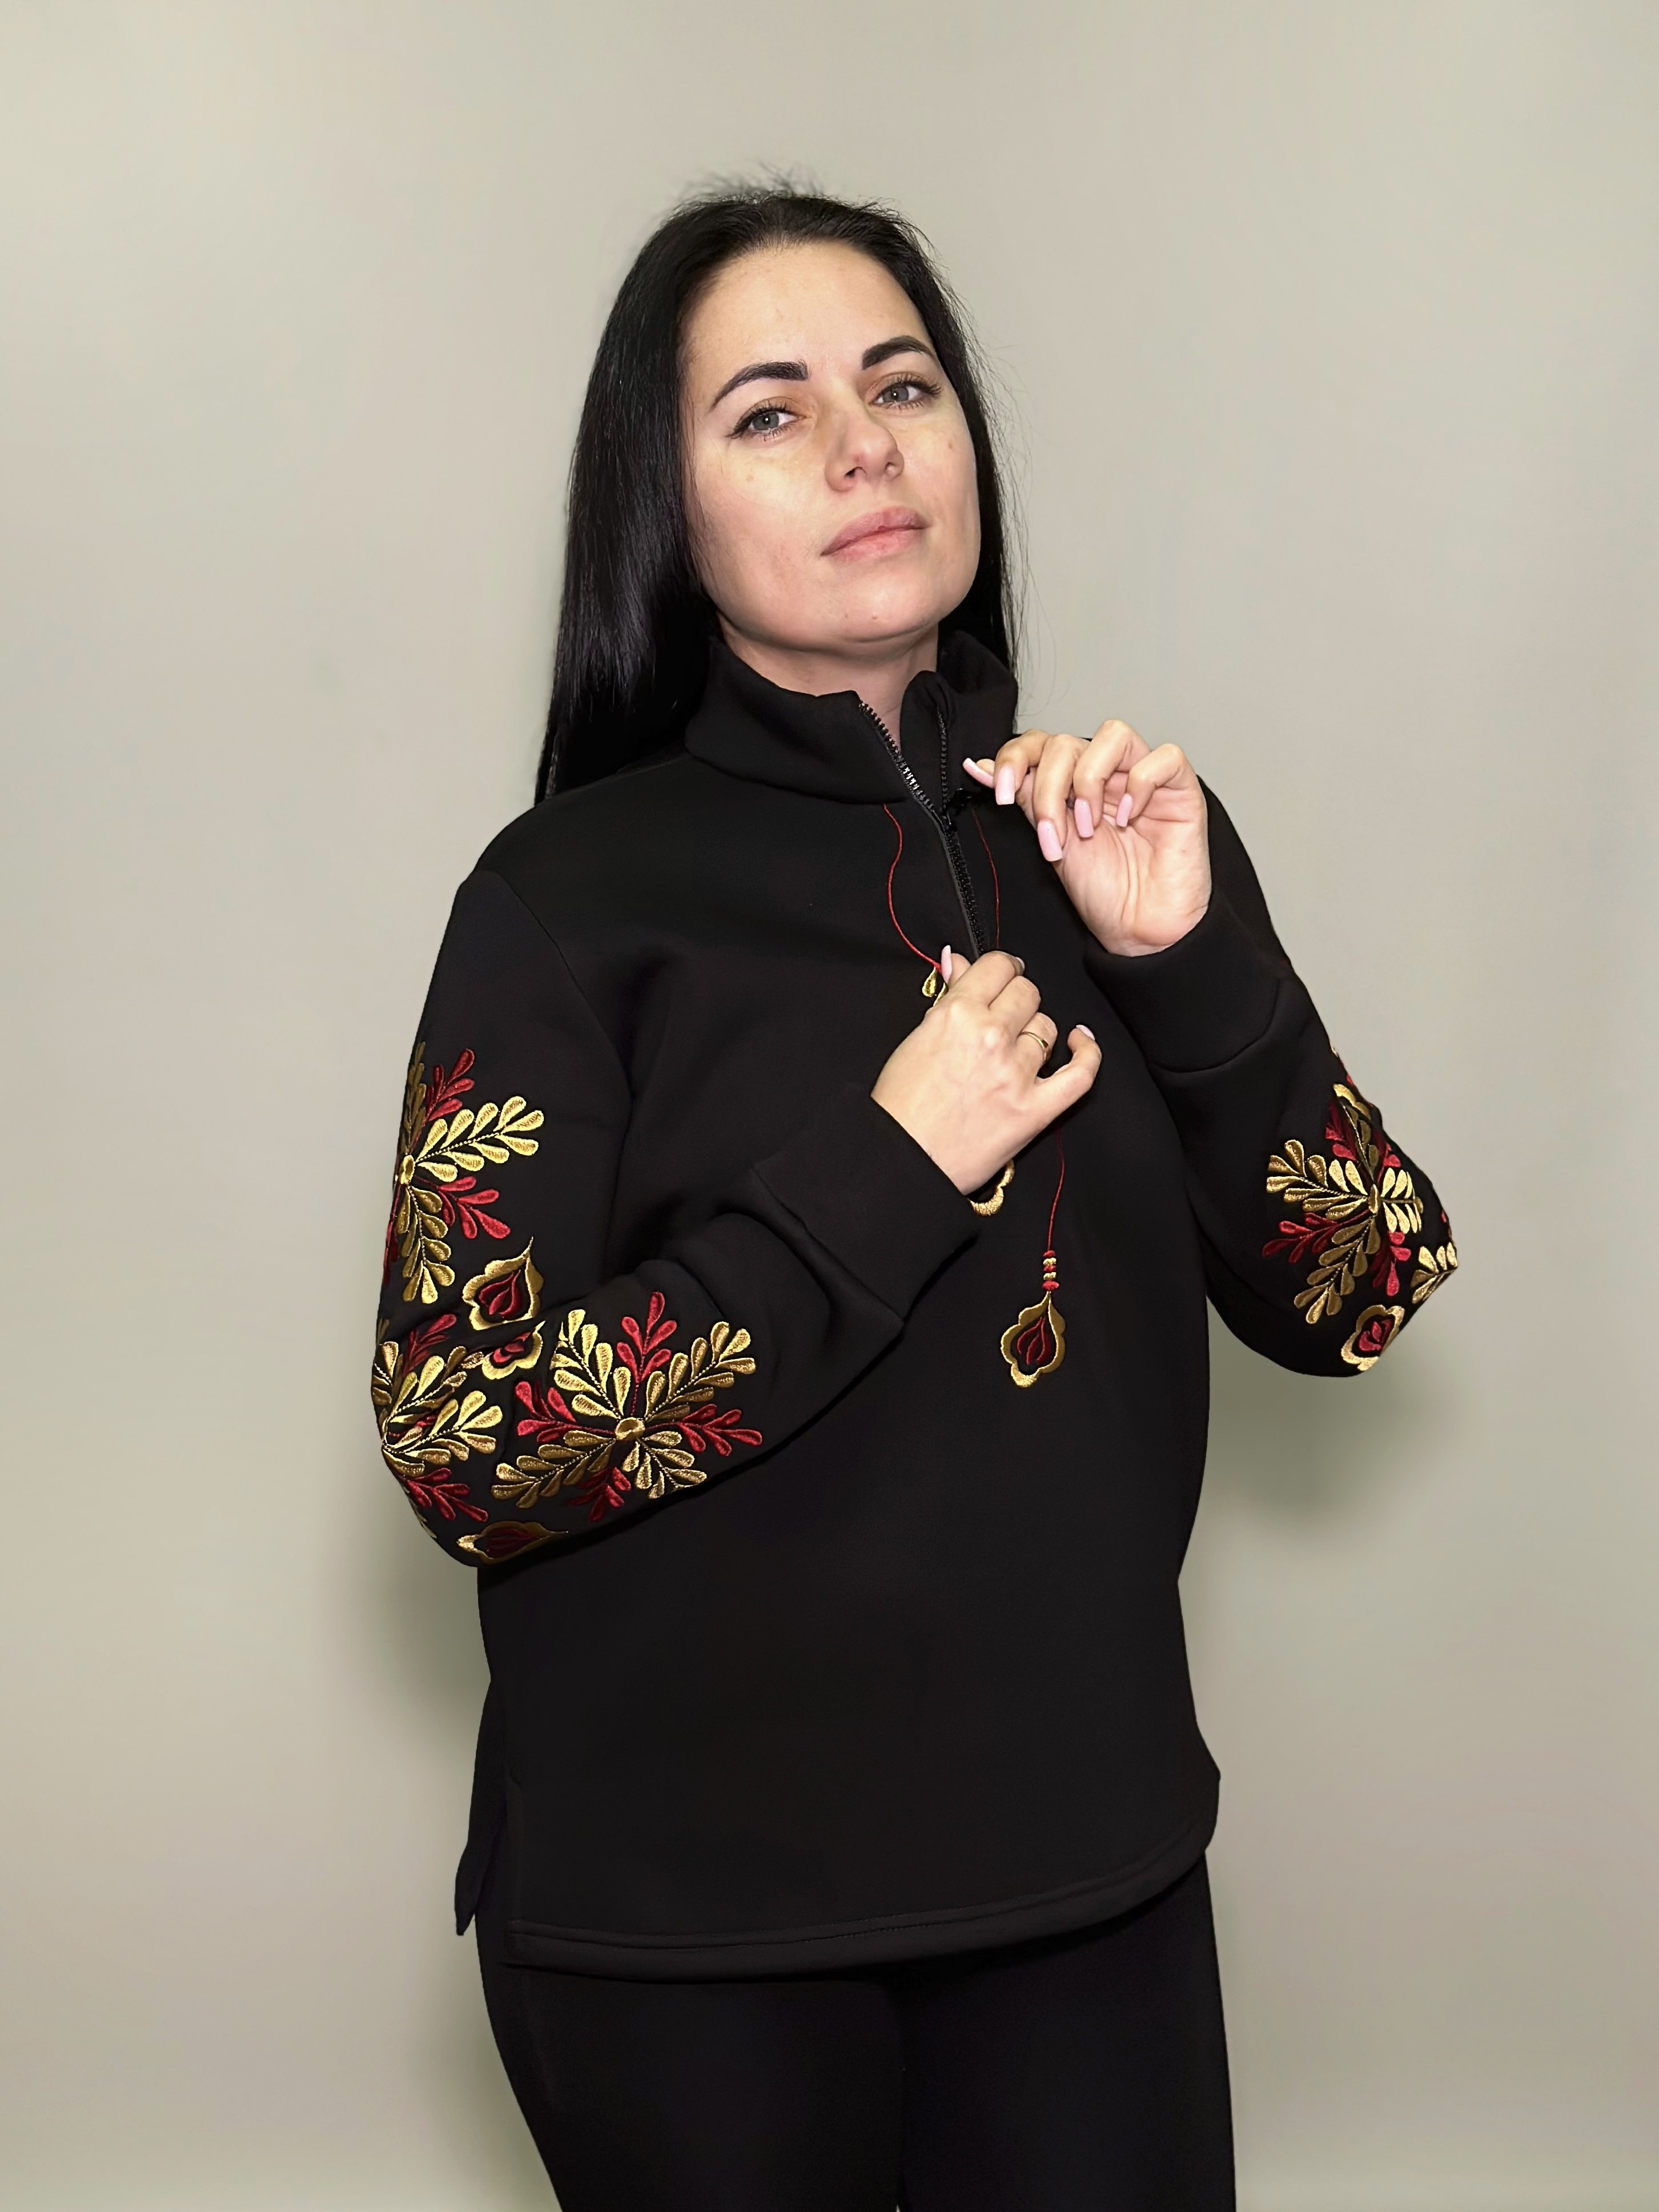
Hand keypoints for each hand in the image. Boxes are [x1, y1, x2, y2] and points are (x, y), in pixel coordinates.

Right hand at [871, 949, 1099, 1193]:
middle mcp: (990, 1036)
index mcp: (957, 1013)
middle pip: (1026, 993)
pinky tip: (1081, 1041)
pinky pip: (1080, 1073)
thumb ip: (946, 997)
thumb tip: (957, 959)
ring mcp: (1016, 1073)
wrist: (902, 1159)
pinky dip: (1087, 1052)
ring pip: (1047, 1028)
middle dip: (1016, 999)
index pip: (998, 966)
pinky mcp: (1035, 1109)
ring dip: (1033, 1032)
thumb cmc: (900, 1104)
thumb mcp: (915, 1039)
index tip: (1004, 976)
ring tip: (1015, 1048)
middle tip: (1004, 1015)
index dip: (1003, 968)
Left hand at [963, 721, 1209, 956]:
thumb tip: (979, 768)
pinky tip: (1131, 817)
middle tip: (1053, 835)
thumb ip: (1024, 798)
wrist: (1138, 930)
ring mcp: (1143, 777)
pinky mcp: (1181, 788)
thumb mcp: (1051, 840)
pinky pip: (1164, 757)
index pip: (1041, 742)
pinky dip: (1140, 783)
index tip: (1000, 793)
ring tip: (1090, 827)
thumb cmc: (1103, 891)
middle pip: (1067, 743)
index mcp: (1072, 783)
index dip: (1015, 757)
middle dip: (1049, 789)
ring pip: (1113, 734)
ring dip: (1089, 781)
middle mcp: (1106, 773)